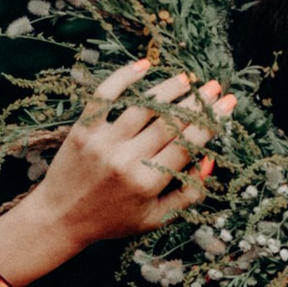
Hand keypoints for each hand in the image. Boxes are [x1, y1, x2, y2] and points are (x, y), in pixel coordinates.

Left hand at [0, 60, 237, 286]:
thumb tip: (208, 162)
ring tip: (186, 79)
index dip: (210, 123)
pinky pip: (104, 96)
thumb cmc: (112, 220)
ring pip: (143, 106)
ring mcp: (103, 142)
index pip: (187, 145)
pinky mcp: (83, 130)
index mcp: (147, 183)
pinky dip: (123, 78)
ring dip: (168, 89)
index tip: (227, 105)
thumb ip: (186, 194)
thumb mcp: (155, 218)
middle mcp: (126, 160)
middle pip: (169, 123)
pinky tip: (143, 65)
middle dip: (196, 102)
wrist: (60, 219)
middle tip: (214, 87)